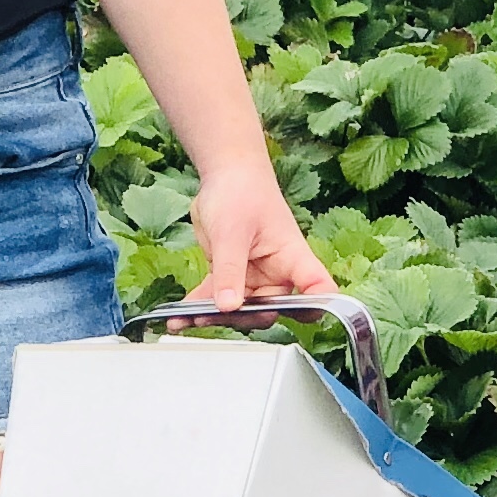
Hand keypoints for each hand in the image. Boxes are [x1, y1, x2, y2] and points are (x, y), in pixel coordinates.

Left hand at [189, 160, 330, 311]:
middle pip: (269, 309)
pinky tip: (180, 317)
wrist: (226, 175)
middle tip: (215, 317)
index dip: (317, 306)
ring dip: (214, 317)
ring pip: (239, 309)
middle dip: (242, 318)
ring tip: (186, 320)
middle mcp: (277, 273)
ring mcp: (253, 276)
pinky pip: (216, 298)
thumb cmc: (242, 192)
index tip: (304, 321)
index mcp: (292, 258)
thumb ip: (231, 271)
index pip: (317, 288)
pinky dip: (198, 308)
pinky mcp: (230, 275)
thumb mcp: (232, 232)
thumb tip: (228, 306)